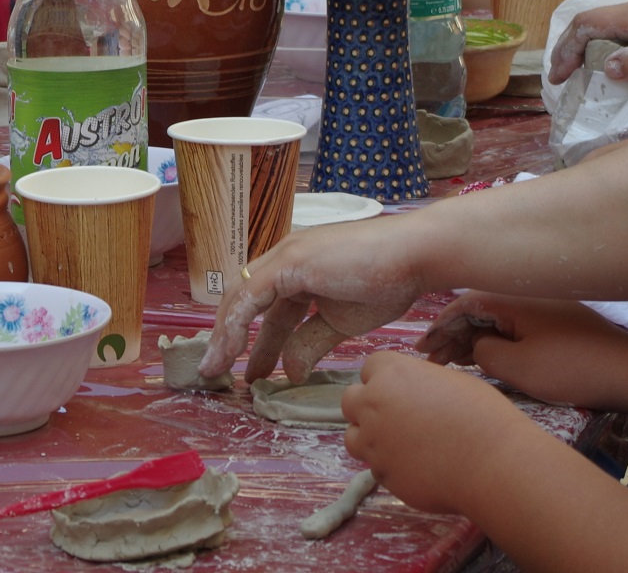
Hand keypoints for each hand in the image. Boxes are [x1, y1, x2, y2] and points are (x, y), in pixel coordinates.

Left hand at [200, 216, 424, 381]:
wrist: (415, 257)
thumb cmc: (388, 282)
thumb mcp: (341, 323)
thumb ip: (311, 343)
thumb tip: (291, 372)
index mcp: (299, 271)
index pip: (262, 304)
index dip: (248, 335)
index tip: (244, 367)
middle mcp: (286, 259)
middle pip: (244, 299)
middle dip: (228, 336)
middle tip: (217, 371)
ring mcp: (286, 255)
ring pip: (241, 296)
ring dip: (224, 334)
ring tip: (213, 368)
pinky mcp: (291, 260)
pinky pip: (252, 294)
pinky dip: (236, 323)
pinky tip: (230, 350)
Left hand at [343, 352, 525, 514]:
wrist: (490, 462)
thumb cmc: (482, 414)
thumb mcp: (451, 381)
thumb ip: (419, 385)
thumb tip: (413, 396)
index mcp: (392, 373)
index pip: (370, 367)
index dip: (385, 379)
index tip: (402, 390)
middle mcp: (374, 405)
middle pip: (350, 401)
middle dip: (367, 406)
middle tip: (395, 417)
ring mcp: (374, 443)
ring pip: (353, 438)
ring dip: (370, 439)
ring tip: (402, 445)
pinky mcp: (383, 475)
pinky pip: (376, 467)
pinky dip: (390, 467)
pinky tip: (418, 468)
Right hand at [424, 293, 627, 406]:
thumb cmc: (570, 368)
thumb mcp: (517, 366)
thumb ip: (483, 352)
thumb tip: (475, 346)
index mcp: (513, 297)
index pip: (464, 305)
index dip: (439, 326)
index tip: (422, 347)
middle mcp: (526, 295)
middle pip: (478, 309)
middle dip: (452, 334)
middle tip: (432, 360)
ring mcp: (543, 308)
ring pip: (496, 319)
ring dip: (472, 338)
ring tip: (450, 363)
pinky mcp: (555, 324)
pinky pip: (513, 327)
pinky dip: (494, 341)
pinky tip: (483, 358)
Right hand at [546, 0, 627, 86]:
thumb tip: (605, 68)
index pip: (586, 24)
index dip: (566, 48)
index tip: (559, 76)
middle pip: (591, 21)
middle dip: (570, 47)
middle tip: (562, 76)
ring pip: (605, 23)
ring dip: (587, 45)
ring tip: (579, 70)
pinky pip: (620, 26)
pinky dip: (604, 43)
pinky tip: (608, 59)